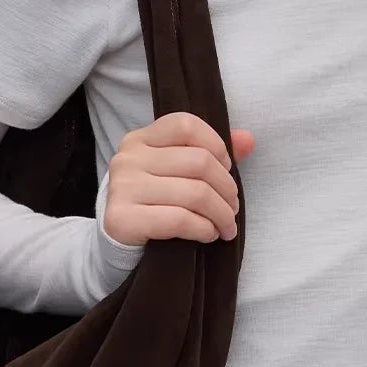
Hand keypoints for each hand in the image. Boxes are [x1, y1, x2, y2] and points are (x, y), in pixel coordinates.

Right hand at [102, 111, 256, 246]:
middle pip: (199, 162)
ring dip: (221, 214)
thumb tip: (248, 140)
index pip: (186, 125)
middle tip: (232, 207)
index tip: (226, 170)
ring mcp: (122, 187)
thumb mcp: (178, 172)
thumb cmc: (154, 203)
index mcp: (140, 139)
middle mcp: (128, 158)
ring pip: (195, 194)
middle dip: (227, 188)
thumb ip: (212, 153)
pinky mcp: (122, 219)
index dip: (216, 145)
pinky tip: (208, 234)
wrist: (117, 241)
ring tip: (225, 225)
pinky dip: (204, 229)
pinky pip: (180, 220)